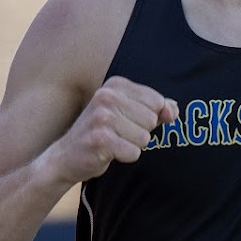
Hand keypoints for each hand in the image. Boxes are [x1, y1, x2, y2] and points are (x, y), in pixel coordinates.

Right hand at [47, 76, 177, 183]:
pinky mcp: (100, 139)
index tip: (127, 121)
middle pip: (151, 120)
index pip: (157, 101)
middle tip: (117, 134)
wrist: (66, 156)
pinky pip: (134, 152)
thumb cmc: (102, 133)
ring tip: (113, 142)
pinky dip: (125, 156)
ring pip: (145, 137)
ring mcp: (102, 117)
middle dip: (140, 132)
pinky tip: (108, 152)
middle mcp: (107, 96)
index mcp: (116, 85)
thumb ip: (156, 109)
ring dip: (132, 145)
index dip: (148, 118)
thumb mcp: (129, 114)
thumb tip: (174, 109)